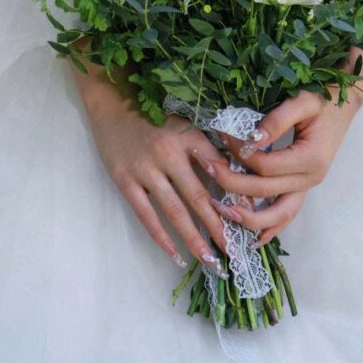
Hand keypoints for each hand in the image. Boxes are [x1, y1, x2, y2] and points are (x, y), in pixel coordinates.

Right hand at [72, 62, 229, 273]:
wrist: (112, 101)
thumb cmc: (154, 114)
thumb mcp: (185, 124)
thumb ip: (207, 149)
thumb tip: (236, 179)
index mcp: (188, 136)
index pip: (219, 171)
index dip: (235, 197)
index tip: (250, 220)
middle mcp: (168, 153)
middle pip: (199, 198)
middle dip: (219, 228)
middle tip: (235, 252)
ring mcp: (144, 168)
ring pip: (174, 211)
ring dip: (194, 239)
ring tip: (211, 261)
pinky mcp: (124, 179)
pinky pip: (145, 214)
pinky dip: (160, 236)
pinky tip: (174, 253)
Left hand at [211, 49, 362, 247]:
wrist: (342, 106)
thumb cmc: (323, 99)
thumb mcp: (302, 101)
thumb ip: (277, 119)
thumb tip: (252, 138)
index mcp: (310, 158)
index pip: (265, 165)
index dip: (239, 152)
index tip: (221, 133)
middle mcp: (310, 179)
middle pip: (264, 191)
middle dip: (231, 182)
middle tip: (206, 167)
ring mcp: (307, 187)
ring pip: (278, 215)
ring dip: (248, 218)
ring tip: (221, 213)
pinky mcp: (302, 188)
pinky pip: (286, 216)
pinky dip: (270, 229)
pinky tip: (252, 239)